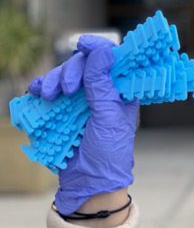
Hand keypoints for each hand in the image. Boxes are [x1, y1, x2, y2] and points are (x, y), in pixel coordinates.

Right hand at [28, 35, 138, 213]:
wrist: (88, 182)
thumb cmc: (108, 152)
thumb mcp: (108, 116)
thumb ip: (102, 84)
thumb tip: (102, 51)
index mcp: (121, 91)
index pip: (112, 60)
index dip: (98, 48)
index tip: (83, 44)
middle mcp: (102, 91)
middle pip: (84, 64)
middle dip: (72, 70)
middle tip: (66, 88)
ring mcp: (81, 100)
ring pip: (64, 75)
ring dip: (53, 79)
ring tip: (49, 94)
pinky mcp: (62, 110)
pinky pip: (49, 91)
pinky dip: (41, 88)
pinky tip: (38, 93)